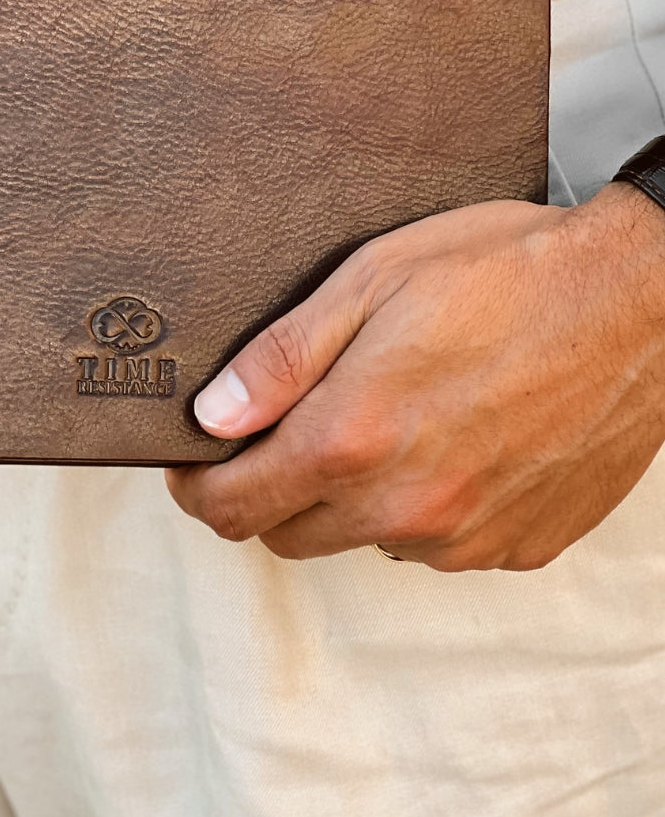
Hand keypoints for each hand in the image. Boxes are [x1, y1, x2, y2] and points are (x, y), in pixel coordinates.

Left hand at [166, 184, 664, 569]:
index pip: (235, 508)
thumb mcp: (372, 281)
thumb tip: (212, 415)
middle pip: (290, 535)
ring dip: (354, 498)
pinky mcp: (520, 543)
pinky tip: (454, 437)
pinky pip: (443, 543)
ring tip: (391, 415)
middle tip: (289, 428)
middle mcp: (405, 506)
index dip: (199, 487)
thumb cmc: (508, 272)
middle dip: (269, 491)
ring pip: (368, 540)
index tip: (195, 465)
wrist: (637, 299)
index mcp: (354, 438)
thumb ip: (282, 358)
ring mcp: (468, 535)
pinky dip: (427, 505)